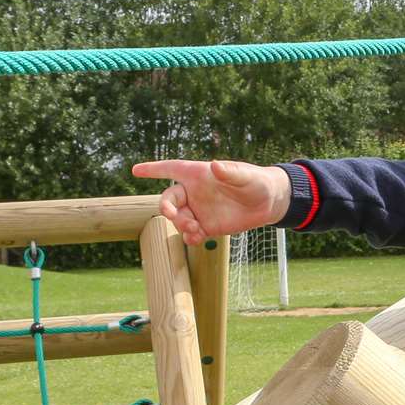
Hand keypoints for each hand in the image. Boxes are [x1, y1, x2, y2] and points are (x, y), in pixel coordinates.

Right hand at [131, 159, 290, 245]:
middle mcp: (194, 192)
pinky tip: (196, 239)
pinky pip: (191, 234)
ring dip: (180, 225)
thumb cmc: (256, 181)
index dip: (154, 169)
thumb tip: (215, 165)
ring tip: (195, 231)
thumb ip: (230, 172)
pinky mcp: (207, 226)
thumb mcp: (245, 176)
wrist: (269, 202)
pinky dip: (190, 238)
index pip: (171, 169)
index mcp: (199, 174)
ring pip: (178, 218)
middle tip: (174, 216)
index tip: (136, 170)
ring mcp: (199, 210)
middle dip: (166, 208)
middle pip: (169, 199)